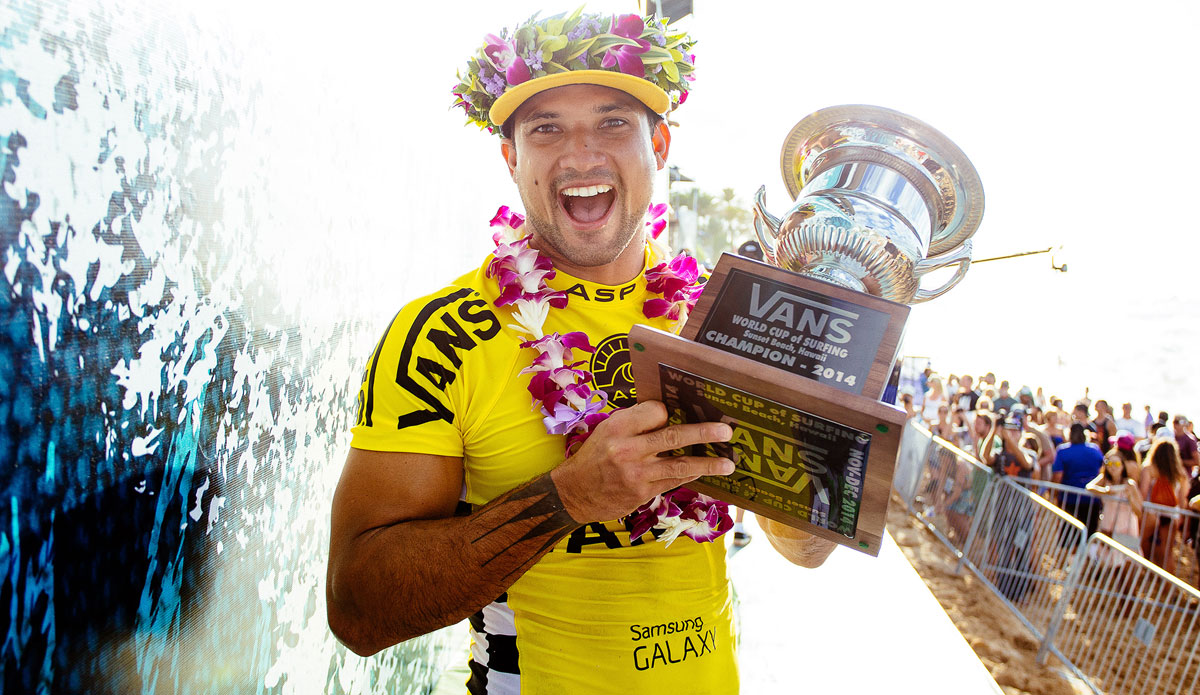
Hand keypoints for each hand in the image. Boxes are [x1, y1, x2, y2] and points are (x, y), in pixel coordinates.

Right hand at [550, 400, 734, 523]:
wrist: (573, 494)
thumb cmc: (593, 458)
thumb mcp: (606, 430)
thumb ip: (635, 423)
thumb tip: (669, 415)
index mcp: (618, 426)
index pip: (656, 412)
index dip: (668, 412)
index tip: (672, 414)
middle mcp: (628, 449)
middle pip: (673, 437)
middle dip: (703, 433)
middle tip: (726, 431)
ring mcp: (637, 473)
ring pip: (680, 465)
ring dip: (708, 464)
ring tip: (728, 464)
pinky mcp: (643, 493)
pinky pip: (673, 482)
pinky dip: (691, 476)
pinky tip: (705, 473)